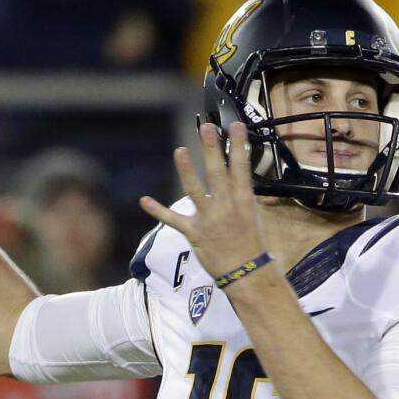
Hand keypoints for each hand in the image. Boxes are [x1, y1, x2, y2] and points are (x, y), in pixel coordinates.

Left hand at [140, 122, 265, 278]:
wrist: (247, 273)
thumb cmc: (253, 246)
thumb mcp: (254, 217)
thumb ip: (242, 197)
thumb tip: (237, 181)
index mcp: (244, 201)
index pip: (241, 167)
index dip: (238, 145)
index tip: (235, 125)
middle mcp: (226, 206)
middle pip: (218, 172)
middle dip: (212, 148)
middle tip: (207, 127)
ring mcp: (209, 219)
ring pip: (195, 190)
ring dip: (187, 170)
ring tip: (180, 151)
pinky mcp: (195, 233)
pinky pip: (173, 220)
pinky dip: (158, 210)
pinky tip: (144, 200)